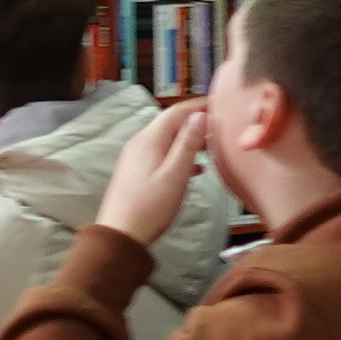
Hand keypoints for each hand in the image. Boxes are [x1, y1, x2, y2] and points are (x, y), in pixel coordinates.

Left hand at [94, 94, 209, 246]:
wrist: (121, 235)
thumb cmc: (150, 207)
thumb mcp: (175, 175)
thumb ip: (187, 145)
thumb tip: (199, 116)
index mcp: (149, 140)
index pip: (175, 112)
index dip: (197, 106)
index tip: (219, 104)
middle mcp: (140, 143)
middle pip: (170, 123)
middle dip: (195, 121)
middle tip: (220, 125)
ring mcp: (137, 157)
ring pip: (167, 139)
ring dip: (189, 139)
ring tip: (212, 145)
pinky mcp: (137, 171)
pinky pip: (162, 153)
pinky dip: (179, 154)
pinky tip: (195, 168)